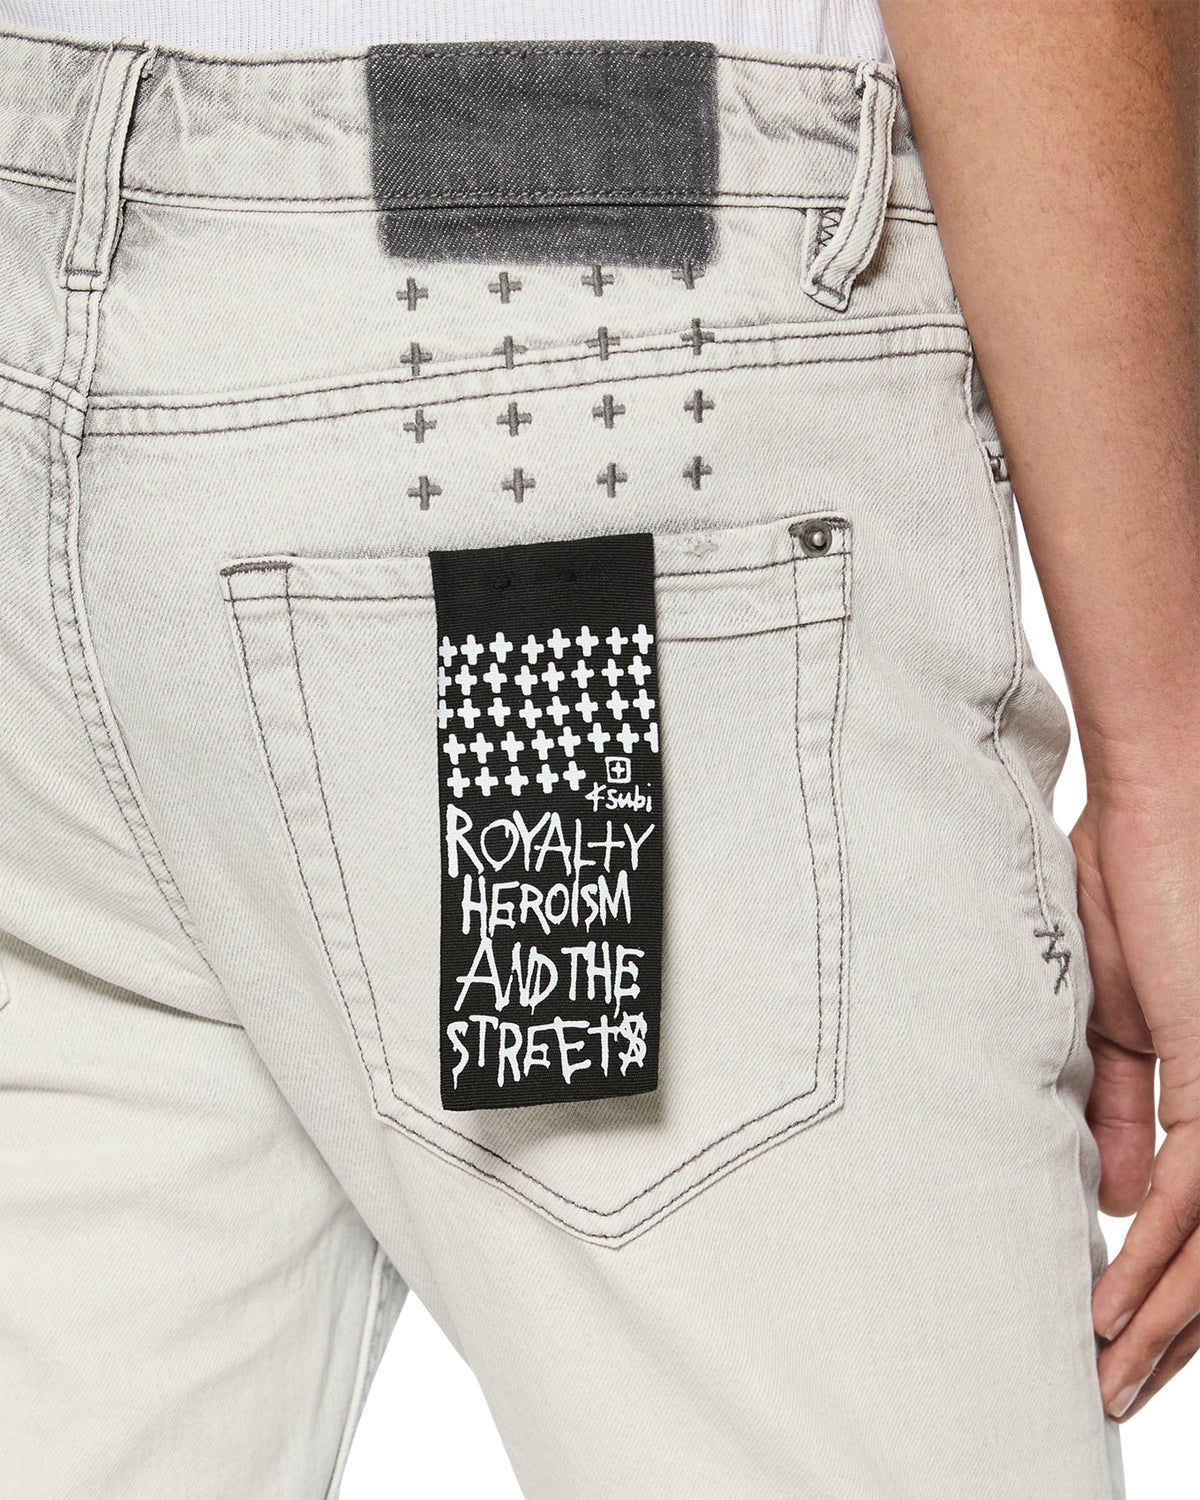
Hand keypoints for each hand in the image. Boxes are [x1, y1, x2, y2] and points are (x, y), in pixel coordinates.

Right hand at [1072, 782, 1199, 1419]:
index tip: (1112, 1329)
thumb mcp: (1114, 1014)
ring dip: (1163, 1321)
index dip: (1161, 1281)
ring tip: (1111, 1378)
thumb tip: (1116, 1196)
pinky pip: (1193, 1195)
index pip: (1196, 1213)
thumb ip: (1123, 1104)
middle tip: (1115, 1388)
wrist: (1159, 796)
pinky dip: (1153, 1259)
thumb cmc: (1131, 876)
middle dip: (1169, 1330)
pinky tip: (1118, 1308)